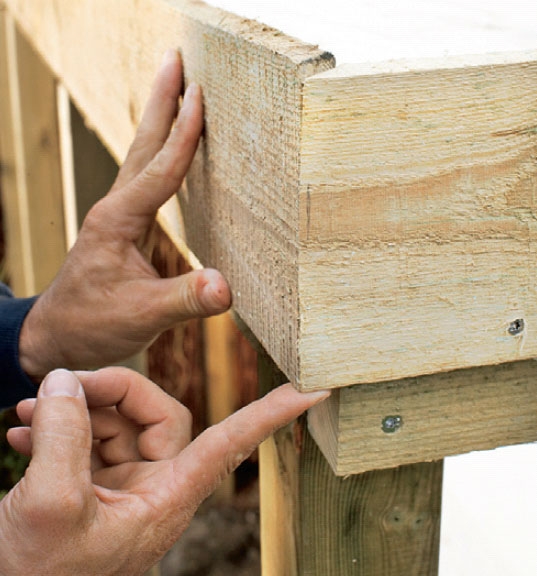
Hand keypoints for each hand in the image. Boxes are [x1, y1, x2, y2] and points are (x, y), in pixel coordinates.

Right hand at [0, 369, 328, 574]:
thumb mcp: (49, 505)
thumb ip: (64, 435)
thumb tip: (66, 383)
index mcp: (167, 497)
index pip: (232, 443)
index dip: (272, 414)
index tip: (313, 390)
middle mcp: (154, 485)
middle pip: (155, 412)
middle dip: (108, 390)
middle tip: (58, 386)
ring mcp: (124, 482)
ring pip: (119, 420)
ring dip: (74, 408)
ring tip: (26, 413)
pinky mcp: (96, 482)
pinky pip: (90, 438)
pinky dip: (59, 429)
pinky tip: (22, 433)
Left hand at [18, 50, 230, 379]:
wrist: (58, 333)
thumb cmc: (93, 324)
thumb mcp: (141, 317)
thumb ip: (184, 300)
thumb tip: (227, 287)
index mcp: (117, 221)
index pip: (159, 170)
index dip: (183, 135)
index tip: (200, 96)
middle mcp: (115, 209)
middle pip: (143, 145)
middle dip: (161, 101)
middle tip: (176, 60)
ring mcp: (118, 215)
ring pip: (142, 156)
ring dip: (160, 118)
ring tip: (177, 87)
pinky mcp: (124, 225)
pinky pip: (147, 177)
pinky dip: (162, 152)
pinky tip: (173, 148)